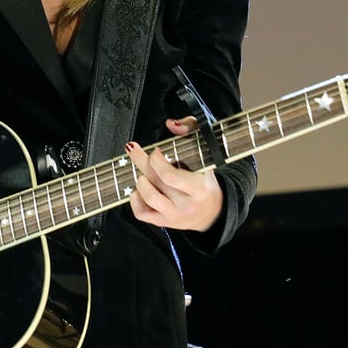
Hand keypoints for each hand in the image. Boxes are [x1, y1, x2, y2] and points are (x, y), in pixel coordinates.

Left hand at [126, 116, 223, 231]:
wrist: (213, 212)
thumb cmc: (207, 180)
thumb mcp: (207, 153)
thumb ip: (191, 130)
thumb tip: (171, 124)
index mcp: (199, 188)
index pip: (170, 176)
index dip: (157, 161)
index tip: (156, 151)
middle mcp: (186, 204)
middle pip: (156, 182)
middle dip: (141, 161)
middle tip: (134, 149)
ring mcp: (174, 216)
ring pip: (148, 198)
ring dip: (140, 181)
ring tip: (143, 172)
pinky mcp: (164, 223)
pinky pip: (142, 213)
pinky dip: (135, 199)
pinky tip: (139, 190)